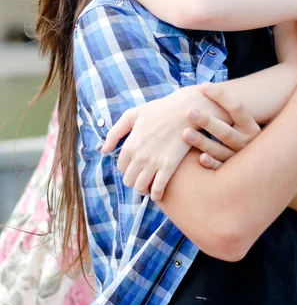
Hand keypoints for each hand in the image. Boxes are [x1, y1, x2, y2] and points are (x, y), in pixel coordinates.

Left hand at [101, 86, 229, 201]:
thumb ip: (115, 132)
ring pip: (141, 187)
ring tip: (149, 185)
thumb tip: (103, 150)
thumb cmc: (160, 110)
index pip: (121, 167)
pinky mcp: (169, 166)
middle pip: (129, 180)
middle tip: (141, 176)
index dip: (127, 168)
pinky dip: (156, 195)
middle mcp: (139, 156)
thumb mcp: (133, 115)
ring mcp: (154, 162)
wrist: (186, 110)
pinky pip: (158, 189)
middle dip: (133, 180)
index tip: (135, 166)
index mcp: (130, 144)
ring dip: (143, 189)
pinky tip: (158, 193)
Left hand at [182, 83, 260, 169]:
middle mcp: (247, 142)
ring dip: (202, 142)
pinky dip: (211, 164)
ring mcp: (239, 159)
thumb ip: (226, 110)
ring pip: (220, 150)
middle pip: (226, 131)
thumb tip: (202, 87)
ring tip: (185, 133)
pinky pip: (220, 169)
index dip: (220, 95)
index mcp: (250, 126)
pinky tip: (201, 158)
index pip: (237, 107)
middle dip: (207, 121)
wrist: (261, 165)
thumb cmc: (241, 135)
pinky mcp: (232, 174)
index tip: (203, 86)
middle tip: (189, 111)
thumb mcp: (241, 122)